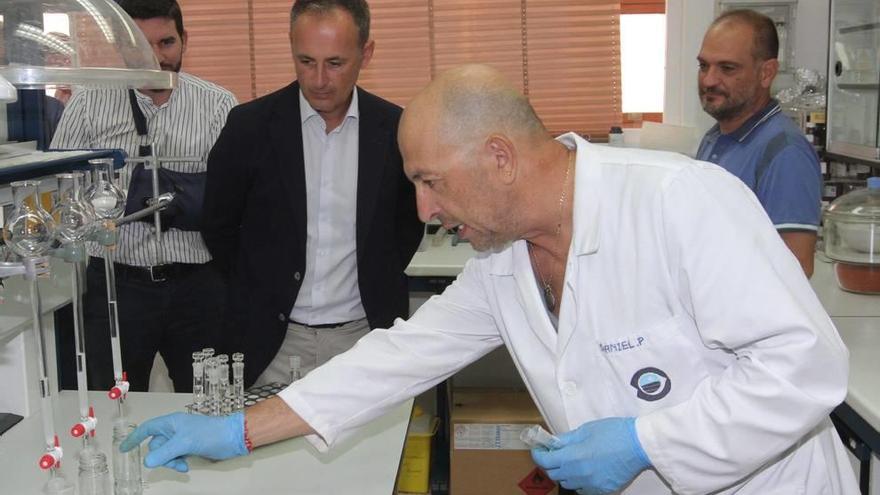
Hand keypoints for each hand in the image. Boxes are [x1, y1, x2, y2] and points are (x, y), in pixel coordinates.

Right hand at [119, 412, 248, 471]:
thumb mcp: (185, 442)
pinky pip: (175, 458)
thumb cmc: (210, 433)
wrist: (231, 438)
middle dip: (161, 457)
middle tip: (174, 461)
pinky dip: (178, 463)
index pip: (147, 429)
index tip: (124, 448)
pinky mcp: (189, 448)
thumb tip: (147, 462)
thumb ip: (165, 452)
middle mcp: (174, 430)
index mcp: (170, 422)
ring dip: (171, 462)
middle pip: (155, 446)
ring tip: (182, 465)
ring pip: (165, 454)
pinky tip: (187, 466)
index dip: (134, 438)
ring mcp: (181, 439)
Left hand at [530, 417, 649, 494]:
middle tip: (554, 453)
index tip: (539, 449)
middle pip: (554, 474)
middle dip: (551, 463)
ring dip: (565, 473)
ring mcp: (591, 484)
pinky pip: (584, 489)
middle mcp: (579, 474)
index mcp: (573, 457)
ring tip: (572, 462)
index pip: (545, 461)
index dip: (538, 455)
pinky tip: (586, 470)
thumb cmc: (613, 432)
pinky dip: (580, 481)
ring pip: (568, 483)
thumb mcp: (586, 430)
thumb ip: (567, 439)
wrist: (639, 445)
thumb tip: (553, 443)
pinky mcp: (603, 490)